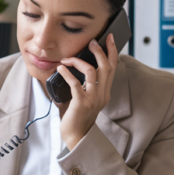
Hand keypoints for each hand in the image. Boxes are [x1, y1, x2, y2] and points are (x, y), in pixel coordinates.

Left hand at [55, 33, 118, 149]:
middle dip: (100, 51)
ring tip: (68, 58)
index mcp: (105, 92)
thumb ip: (85, 84)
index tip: (109, 38)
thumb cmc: (77, 116)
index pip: (113, 68)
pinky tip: (60, 69)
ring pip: (93, 71)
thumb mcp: (86, 97)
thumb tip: (75, 65)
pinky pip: (76, 83)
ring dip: (79, 61)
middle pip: (107, 66)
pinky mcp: (81, 103)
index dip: (112, 51)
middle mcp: (102, 94)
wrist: (76, 136)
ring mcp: (93, 98)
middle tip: (91, 42)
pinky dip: (67, 73)